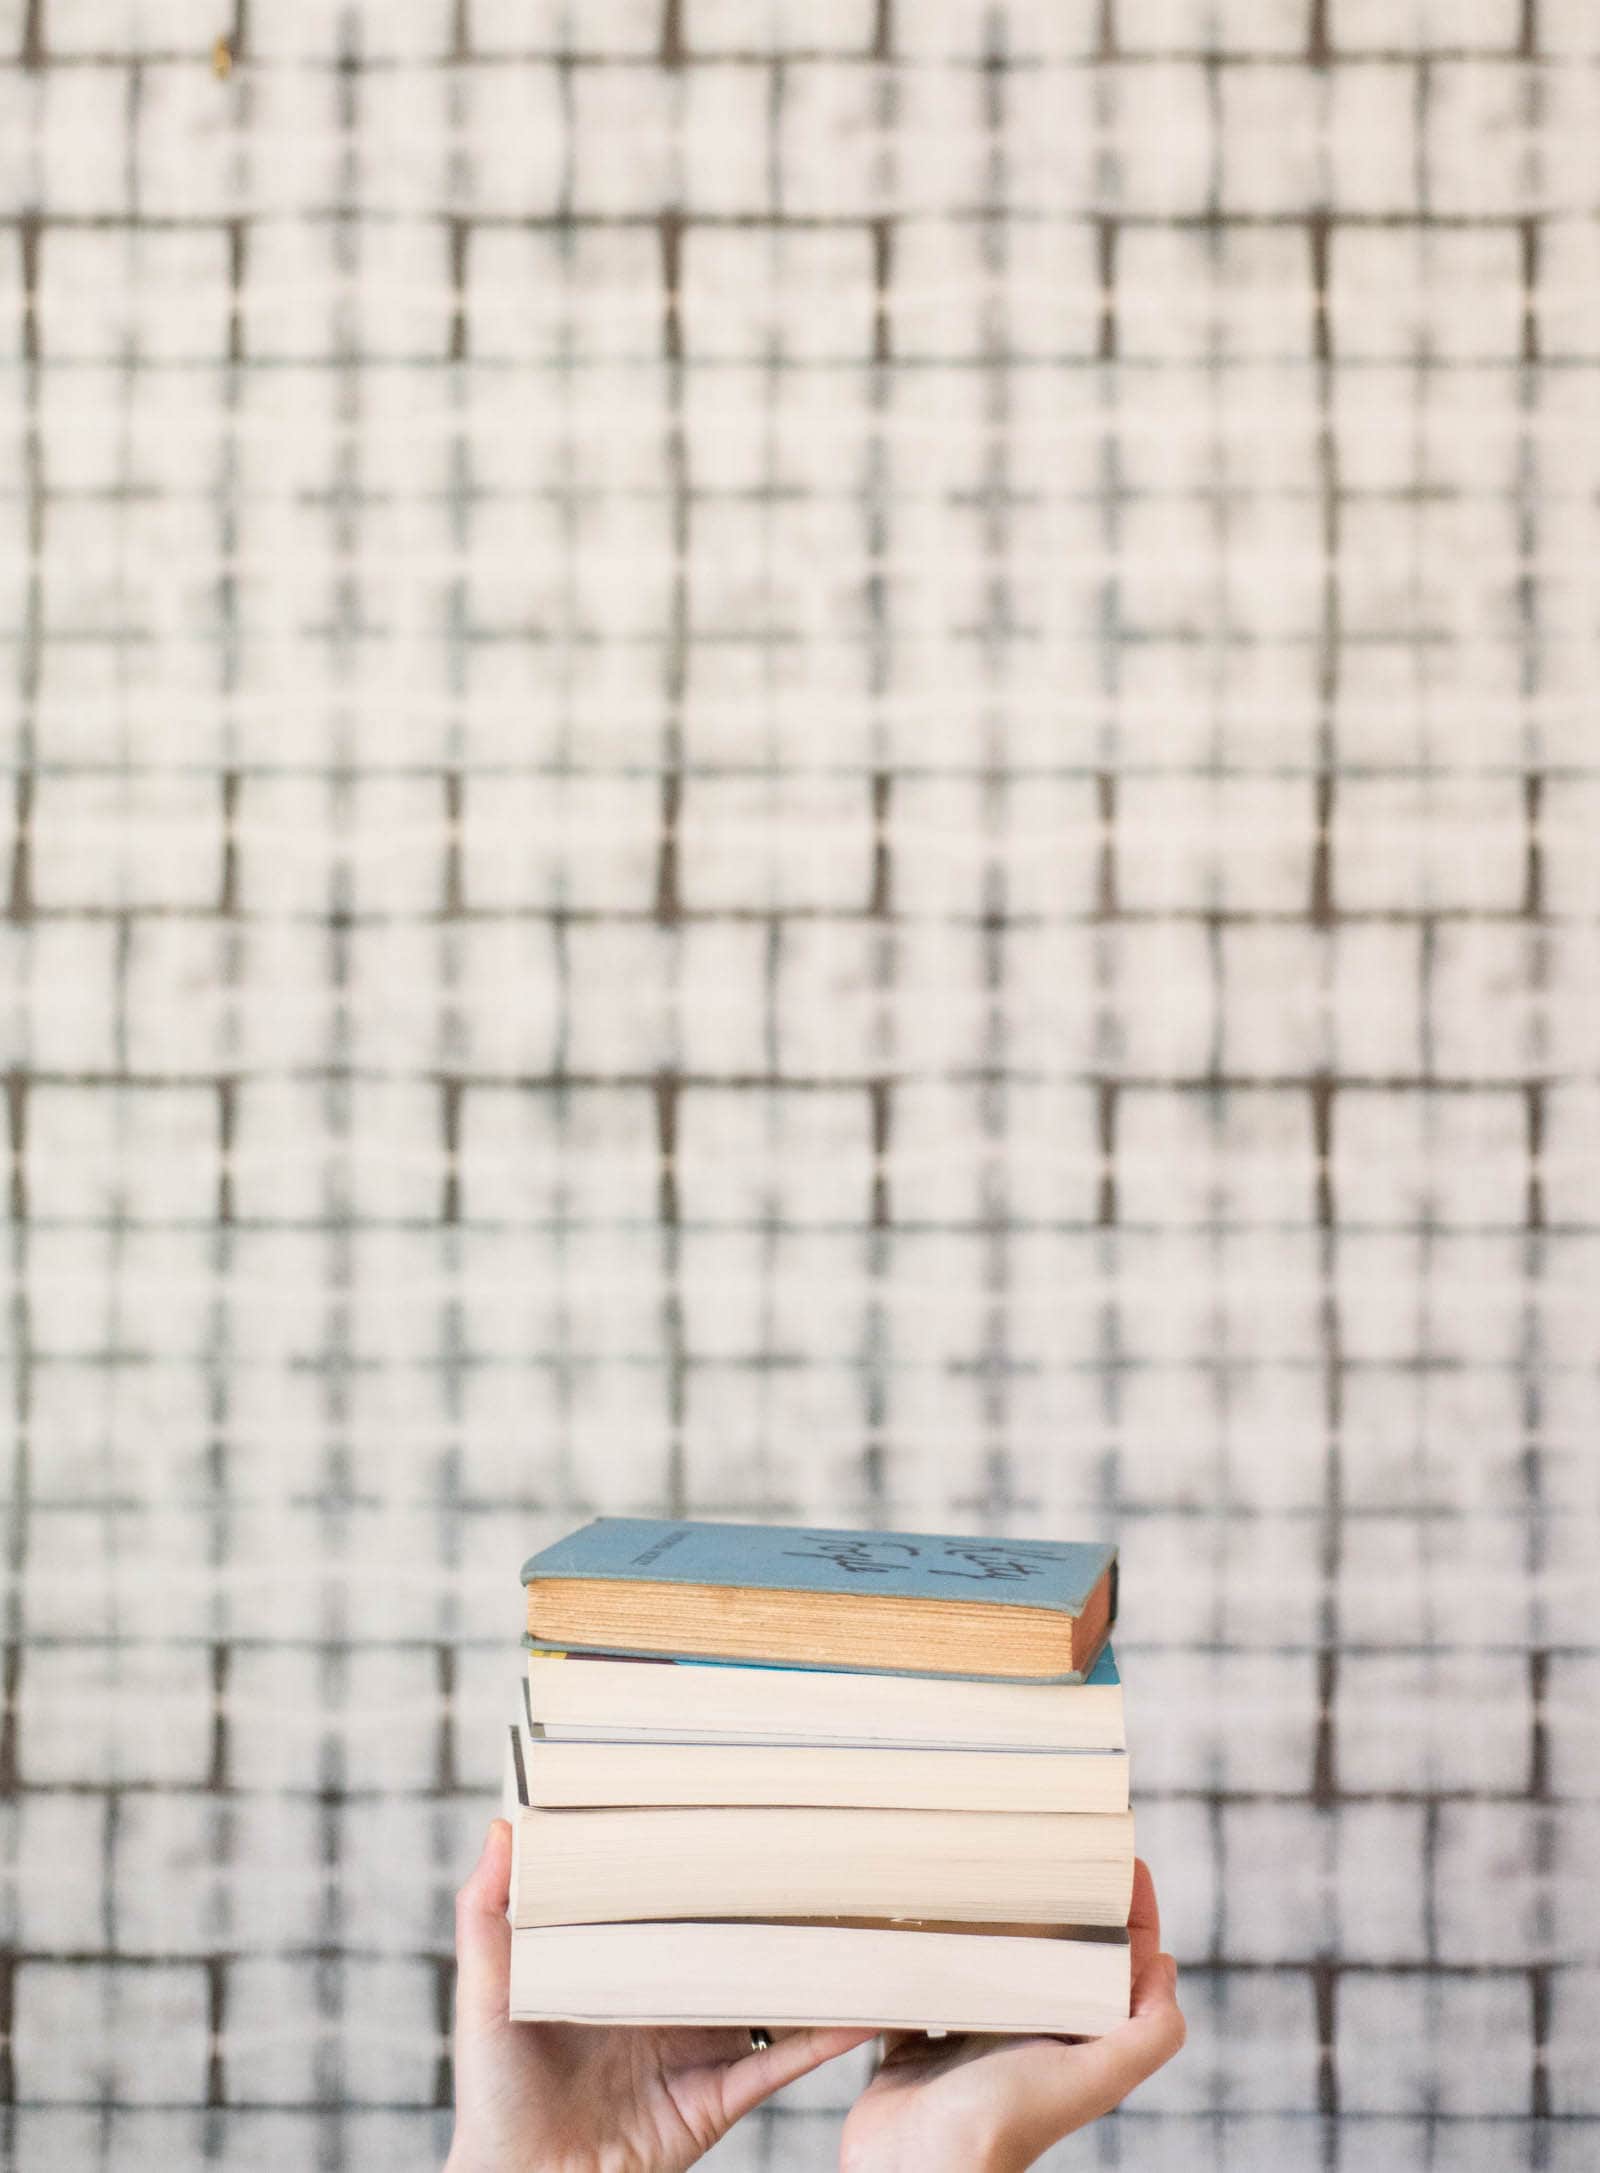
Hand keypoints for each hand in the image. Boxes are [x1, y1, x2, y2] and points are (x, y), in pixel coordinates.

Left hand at [445, 1819, 876, 2172]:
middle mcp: (671, 1997)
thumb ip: (488, 1911)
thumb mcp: (484, 1990)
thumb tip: (502, 1825)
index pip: (676, 1901)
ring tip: (866, 1917)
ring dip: (817, 1962)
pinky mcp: (719, 2096)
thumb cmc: (494, 2092)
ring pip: (773, 1993)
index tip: (742, 1810)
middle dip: (778, 1902)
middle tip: (828, 1849)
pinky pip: (783, 2063)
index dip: (708, 1861)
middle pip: (737, 1940)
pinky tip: (863, 2005)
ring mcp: (701, 2046)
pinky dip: (826, 2036)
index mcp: (624, 1963)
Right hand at [838, 1859, 1184, 2172]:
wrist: (918, 2168)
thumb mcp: (1094, 2077)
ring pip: (982, 1964)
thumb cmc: (1005, 2122)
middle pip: (1048, 1954)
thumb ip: (1148, 2035)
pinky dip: (916, 1952)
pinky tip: (908, 1914)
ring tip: (976, 1866)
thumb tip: (1167, 1964)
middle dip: (1051, 1902)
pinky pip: (918, 1984)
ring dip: (982, 1923)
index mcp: (1071, 2041)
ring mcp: (967, 2039)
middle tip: (1043, 1843)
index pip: (1115, 1962)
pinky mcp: (914, 2042)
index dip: (1126, 1908)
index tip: (1119, 1852)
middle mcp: (1024, 2037)